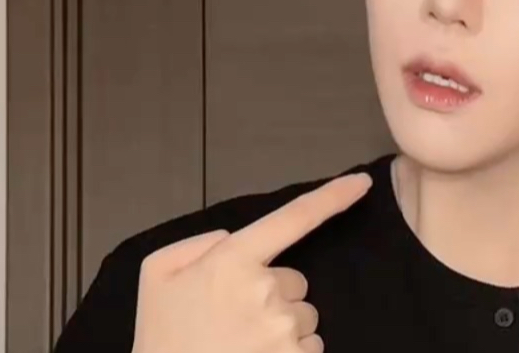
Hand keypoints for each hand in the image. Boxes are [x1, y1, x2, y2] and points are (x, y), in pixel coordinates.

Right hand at [130, 173, 371, 352]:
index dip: (333, 197)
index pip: (294, 218)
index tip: (362, 182)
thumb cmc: (160, 338)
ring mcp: (284, 330)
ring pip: (304, 317)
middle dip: (274, 295)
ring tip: (241, 345)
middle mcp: (267, 290)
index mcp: (233, 261)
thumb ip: (196, 244)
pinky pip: (311, 347)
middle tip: (235, 319)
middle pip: (296, 281)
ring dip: (282, 328)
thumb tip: (232, 238)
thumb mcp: (156, 275)